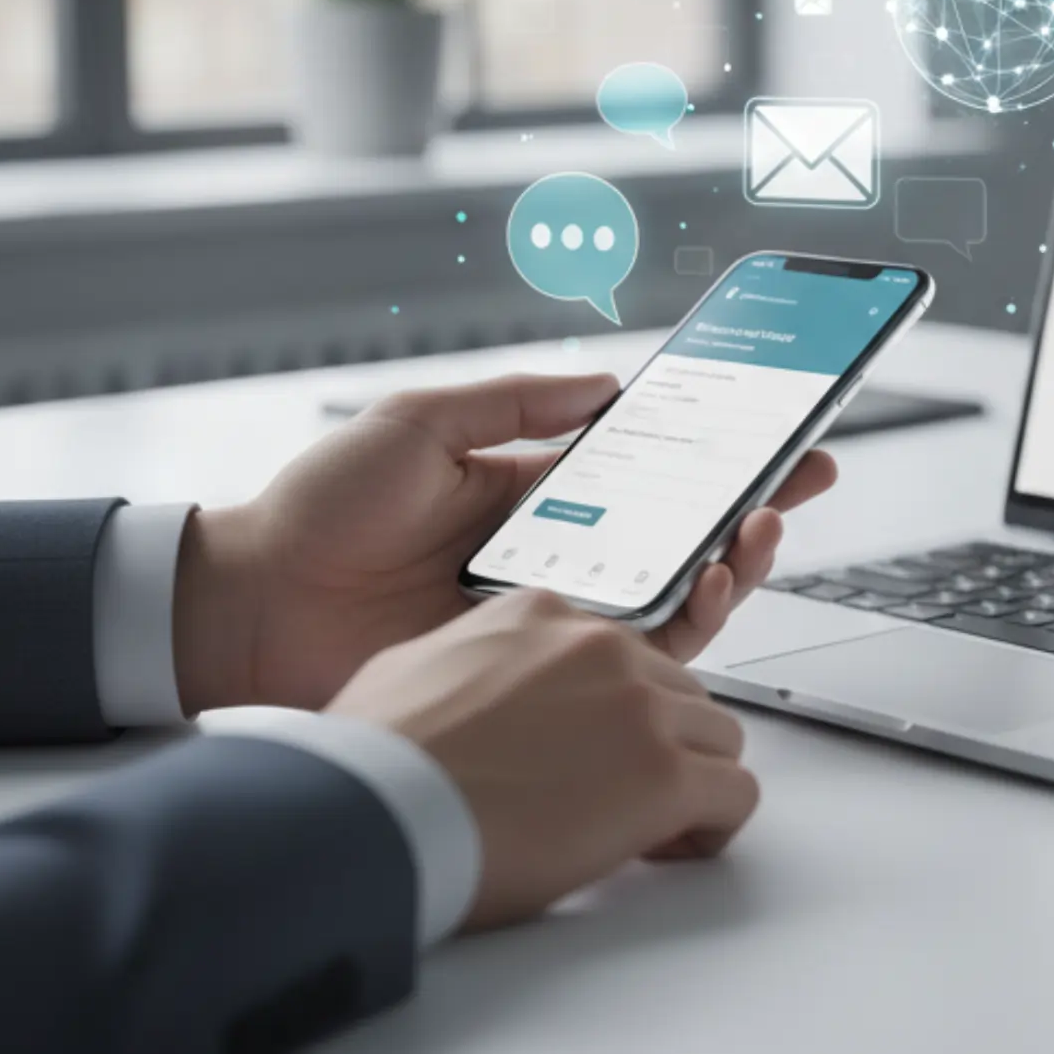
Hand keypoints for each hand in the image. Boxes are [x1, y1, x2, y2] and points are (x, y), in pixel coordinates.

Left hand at [174, 371, 837, 713]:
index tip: (770, 426)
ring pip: (672, 592)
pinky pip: (628, 650)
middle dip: (753, 503)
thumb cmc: (319, 509)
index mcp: (531, 489)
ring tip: (760, 528)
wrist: (250, 605)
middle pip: (679, 530)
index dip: (711, 450)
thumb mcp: (419, 421)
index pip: (645, 466)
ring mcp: (550, 612)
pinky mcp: (535, 669)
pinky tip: (708, 585)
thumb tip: (605, 385)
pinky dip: (683, 622)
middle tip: (803, 475)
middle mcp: (556, 550)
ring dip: (732, 560)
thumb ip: (514, 403)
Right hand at [329, 590, 759, 928]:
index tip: (595, 751)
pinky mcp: (664, 775)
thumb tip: (474, 698)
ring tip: (642, 831)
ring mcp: (639, 707)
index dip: (612, 712)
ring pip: (718, 736)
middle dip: (658, 746)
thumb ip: (471, 664)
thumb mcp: (412, 668)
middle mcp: (602, 647)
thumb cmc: (374, 765)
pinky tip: (667, 851)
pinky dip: (714, 828)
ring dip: (690, 783)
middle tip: (617, 800)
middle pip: (678, 692)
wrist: (370, 817)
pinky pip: (736, 794)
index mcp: (541, 615)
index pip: (620, 653)